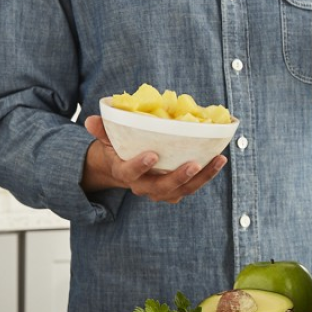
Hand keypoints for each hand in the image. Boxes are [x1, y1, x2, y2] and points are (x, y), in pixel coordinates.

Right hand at [80, 115, 226, 202]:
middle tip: (194, 164)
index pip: (129, 173)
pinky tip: (219, 160)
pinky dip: (207, 175)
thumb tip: (92, 120)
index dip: (139, 166)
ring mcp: (160, 191)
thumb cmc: (117, 149)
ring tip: (218, 160)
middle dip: (179, 177)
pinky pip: (192, 187)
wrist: (122, 169)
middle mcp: (143, 186)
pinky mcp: (175, 190)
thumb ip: (102, 130)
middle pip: (162, 188)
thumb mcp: (107, 140)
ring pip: (182, 189)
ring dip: (202, 177)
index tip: (152, 154)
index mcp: (124, 172)